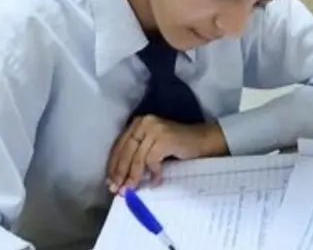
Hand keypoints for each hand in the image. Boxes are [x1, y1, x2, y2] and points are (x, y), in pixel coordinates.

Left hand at [106, 115, 226, 192]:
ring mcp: (155, 129)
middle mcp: (144, 122)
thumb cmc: (176, 145)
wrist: (202, 139)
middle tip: (118, 190)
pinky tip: (155, 181)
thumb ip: (136, 155)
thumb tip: (119, 178)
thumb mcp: (151, 147)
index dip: (113, 166)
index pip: (119, 146)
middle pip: (126, 152)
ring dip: (134, 177)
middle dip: (120, 174)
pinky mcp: (164, 138)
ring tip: (132, 190)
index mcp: (137, 123)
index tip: (110, 183)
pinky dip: (153, 173)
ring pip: (137, 158)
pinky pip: (152, 160)